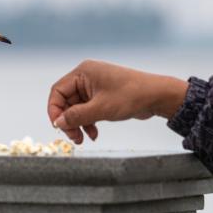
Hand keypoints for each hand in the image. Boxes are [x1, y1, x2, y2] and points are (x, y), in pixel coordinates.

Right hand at [47, 60, 188, 143]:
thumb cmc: (131, 95)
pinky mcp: (103, 96)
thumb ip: (77, 116)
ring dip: (78, 124)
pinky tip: (94, 134)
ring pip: (77, 108)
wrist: (157, 96)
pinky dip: (88, 122)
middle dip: (69, 121)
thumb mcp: (101, 108)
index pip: (58, 92)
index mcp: (83, 72)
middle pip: (66, 102)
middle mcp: (87, 77)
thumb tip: (58, 123)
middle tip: (74, 138)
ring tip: (83, 139)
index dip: (55, 110)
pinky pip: (88, 110)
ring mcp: (95, 87)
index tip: (58, 127)